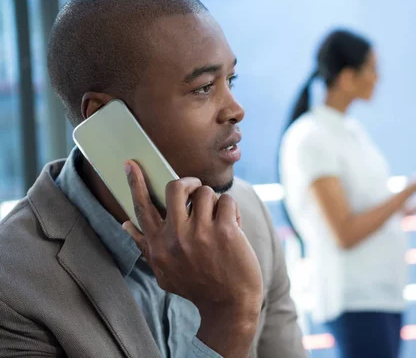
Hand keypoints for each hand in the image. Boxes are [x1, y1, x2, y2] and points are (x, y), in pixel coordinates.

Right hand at [122, 161, 262, 356]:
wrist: (229, 306)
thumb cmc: (197, 286)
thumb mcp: (164, 271)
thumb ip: (146, 246)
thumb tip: (125, 224)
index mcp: (158, 245)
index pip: (143, 207)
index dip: (136, 183)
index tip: (131, 164)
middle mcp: (175, 237)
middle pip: (175, 187)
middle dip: (189, 182)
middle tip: (196, 189)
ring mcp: (200, 233)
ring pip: (205, 192)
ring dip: (214, 201)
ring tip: (218, 218)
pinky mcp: (225, 231)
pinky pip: (226, 201)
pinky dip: (231, 210)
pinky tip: (234, 226)